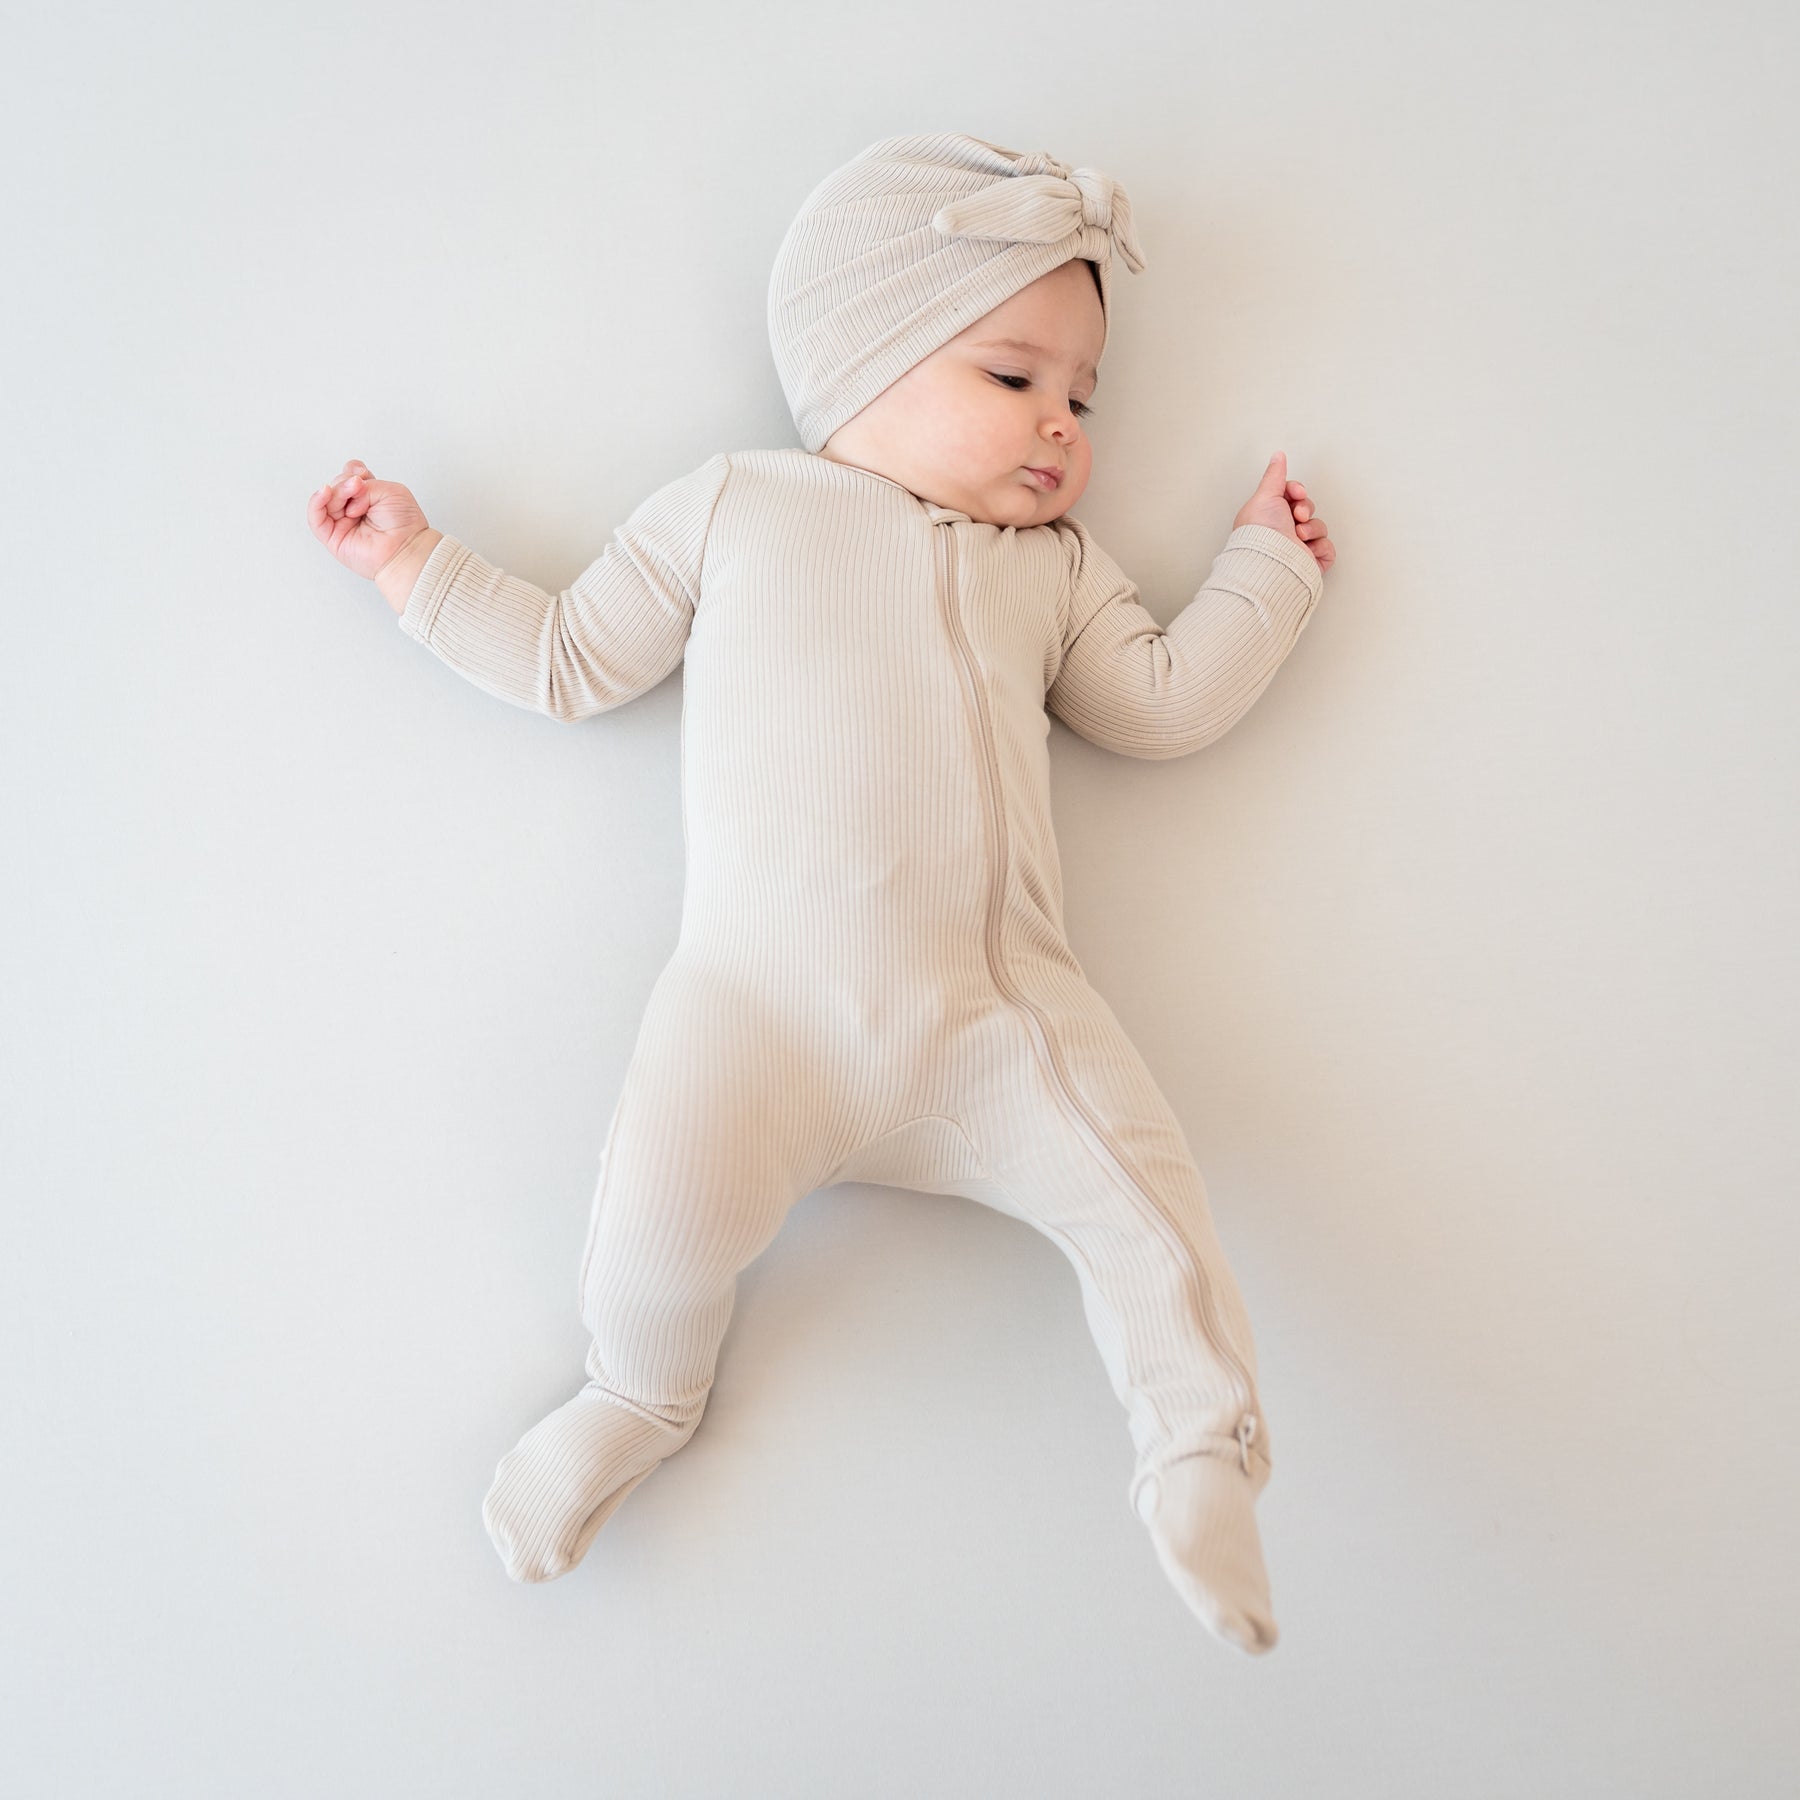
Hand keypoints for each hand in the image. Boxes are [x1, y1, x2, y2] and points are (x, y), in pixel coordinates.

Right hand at [308, 459, 432, 581]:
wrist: (406, 549)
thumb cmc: (405, 524)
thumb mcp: (390, 490)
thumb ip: (366, 483)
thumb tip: (348, 489)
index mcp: (368, 497)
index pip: (349, 476)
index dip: (353, 471)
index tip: (363, 474)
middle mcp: (354, 509)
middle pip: (337, 485)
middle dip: (347, 482)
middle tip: (360, 485)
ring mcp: (342, 523)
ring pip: (328, 498)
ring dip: (339, 490)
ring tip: (354, 489)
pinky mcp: (332, 537)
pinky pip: (315, 517)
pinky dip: (317, 501)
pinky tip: (325, 492)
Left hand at [1232, 451, 1335, 574]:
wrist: (1271, 562)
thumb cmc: (1262, 533)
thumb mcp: (1266, 496)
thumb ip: (1274, 476)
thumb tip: (1278, 456)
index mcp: (1270, 515)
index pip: (1292, 495)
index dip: (1297, 491)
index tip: (1295, 493)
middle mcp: (1283, 531)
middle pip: (1307, 509)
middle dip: (1305, 509)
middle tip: (1296, 516)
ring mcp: (1298, 547)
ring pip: (1319, 527)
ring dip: (1312, 528)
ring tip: (1299, 536)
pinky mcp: (1311, 561)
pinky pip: (1327, 548)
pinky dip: (1320, 547)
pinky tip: (1307, 549)